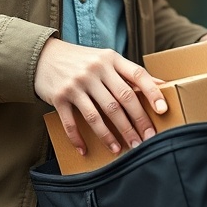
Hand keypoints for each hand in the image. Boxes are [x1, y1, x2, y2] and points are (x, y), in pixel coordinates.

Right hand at [34, 38, 166, 155]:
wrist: (43, 56)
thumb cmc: (82, 61)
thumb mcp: (106, 60)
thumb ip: (130, 73)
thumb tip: (163, 84)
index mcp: (110, 59)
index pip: (137, 75)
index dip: (152, 93)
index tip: (162, 111)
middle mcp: (94, 70)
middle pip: (121, 100)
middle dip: (136, 123)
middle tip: (146, 141)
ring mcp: (76, 84)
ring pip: (98, 115)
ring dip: (110, 136)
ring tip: (120, 149)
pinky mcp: (59, 97)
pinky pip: (71, 122)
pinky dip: (78, 138)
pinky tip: (85, 150)